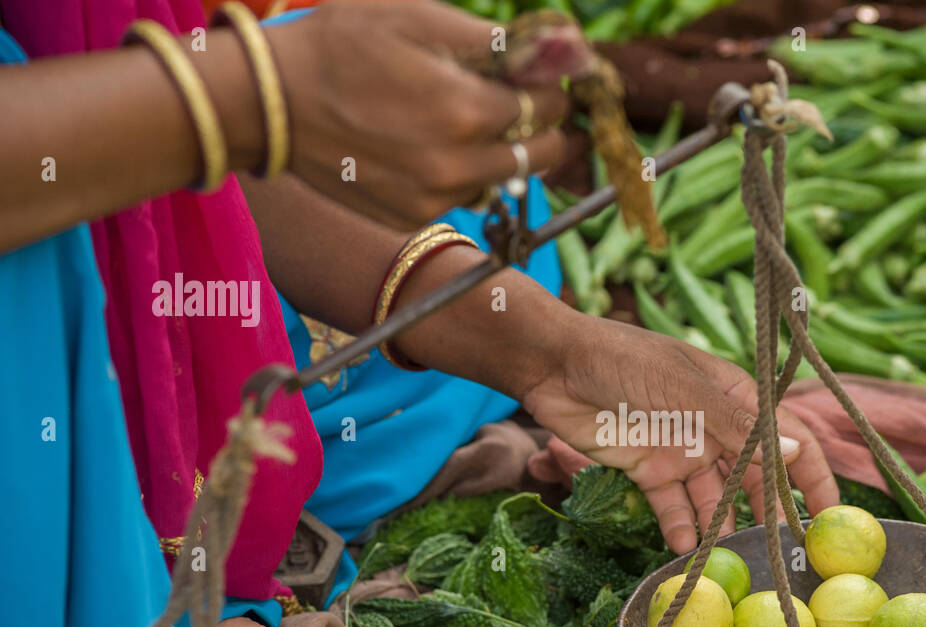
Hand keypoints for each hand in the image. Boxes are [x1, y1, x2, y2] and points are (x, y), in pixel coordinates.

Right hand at [266, 2, 569, 228]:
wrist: (272, 101)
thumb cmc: (342, 43)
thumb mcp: (418, 17)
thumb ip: (497, 40)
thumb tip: (561, 47)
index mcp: (467, 110)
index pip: (548, 106)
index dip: (554, 88)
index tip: (547, 76)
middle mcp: (458, 165)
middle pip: (540, 153)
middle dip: (546, 127)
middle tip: (532, 105)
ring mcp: (435, 197)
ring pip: (504, 179)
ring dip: (505, 153)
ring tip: (474, 120)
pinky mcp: (412, 215)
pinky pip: (462, 196)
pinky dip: (464, 173)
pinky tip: (433, 143)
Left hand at [521, 318, 838, 552]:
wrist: (554, 365)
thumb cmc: (624, 359)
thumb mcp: (684, 388)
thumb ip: (735, 425)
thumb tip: (794, 451)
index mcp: (735, 397)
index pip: (788, 437)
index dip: (812, 474)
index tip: (830, 514)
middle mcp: (716, 429)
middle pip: (756, 478)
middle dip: (771, 514)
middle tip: (783, 555)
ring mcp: (684, 452)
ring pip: (717, 499)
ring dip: (725, 528)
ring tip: (734, 562)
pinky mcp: (649, 472)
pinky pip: (673, 508)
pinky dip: (681, 529)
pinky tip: (687, 552)